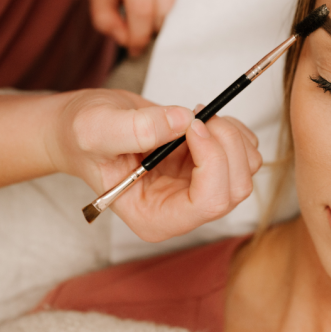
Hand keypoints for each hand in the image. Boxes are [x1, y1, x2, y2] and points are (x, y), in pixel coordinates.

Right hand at [48, 89, 260, 241]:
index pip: (208, 204)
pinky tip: (204, 121)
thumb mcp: (94, 129)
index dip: (213, 161)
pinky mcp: (212, 168)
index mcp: (155, 218)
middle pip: (235, 187)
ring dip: (232, 134)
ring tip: (197, 115)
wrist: (87, 126)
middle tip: (198, 114)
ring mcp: (200, 188)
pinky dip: (235, 130)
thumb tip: (182, 121)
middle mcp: (183, 209)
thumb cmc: (83, 135)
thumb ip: (134, 128)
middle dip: (227, 143)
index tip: (194, 125)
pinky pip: (246, 152)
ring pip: (247, 169)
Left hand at [89, 0, 202, 56]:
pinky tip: (192, 2)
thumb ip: (103, 17)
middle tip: (152, 28)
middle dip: (159, 28)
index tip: (137, 47)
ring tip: (169, 15)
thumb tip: (128, 41)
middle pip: (169, 8)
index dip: (139, 36)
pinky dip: (201, 1)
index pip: (142, 8)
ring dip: (180, 17)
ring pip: (192, 2)